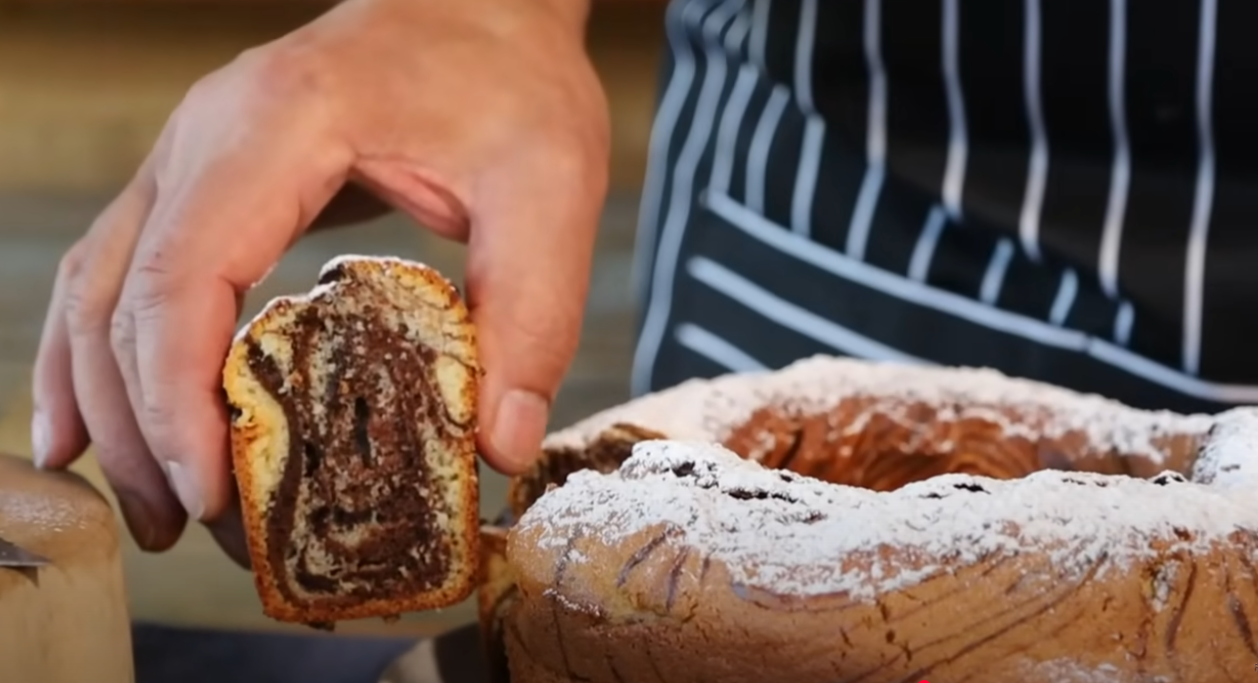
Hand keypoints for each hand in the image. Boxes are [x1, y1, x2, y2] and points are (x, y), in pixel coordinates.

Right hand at [30, 0, 608, 563]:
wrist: (479, 4)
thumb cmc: (509, 79)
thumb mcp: (548, 187)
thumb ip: (532, 312)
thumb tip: (500, 445)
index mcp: (276, 129)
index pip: (182, 280)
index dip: (181, 401)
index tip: (214, 494)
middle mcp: (205, 139)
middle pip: (118, 301)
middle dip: (144, 430)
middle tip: (192, 531)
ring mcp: (192, 156)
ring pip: (98, 291)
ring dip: (110, 406)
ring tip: (150, 510)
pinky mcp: (205, 183)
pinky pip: (119, 273)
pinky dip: (101, 357)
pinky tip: (97, 428)